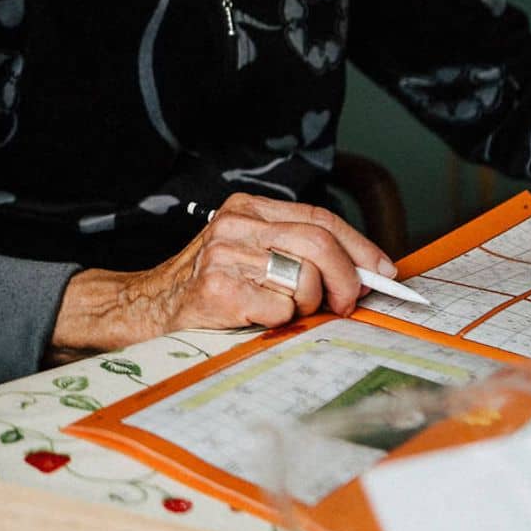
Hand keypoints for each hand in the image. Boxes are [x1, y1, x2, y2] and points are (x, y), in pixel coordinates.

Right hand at [53, 193, 397, 351]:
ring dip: (307, 306)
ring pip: (304, 279)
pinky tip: (255, 319)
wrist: (145, 310)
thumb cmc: (208, 287)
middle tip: (348, 304)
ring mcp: (223, 255)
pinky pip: (279, 309)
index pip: (320, 218)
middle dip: (348, 279)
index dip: (360, 246)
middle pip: (318, 243)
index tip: (384, 271)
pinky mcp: (216, 289)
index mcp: (246, 209)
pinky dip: (279, 322)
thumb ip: (298, 252)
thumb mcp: (249, 254)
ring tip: (283, 311)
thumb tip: (367, 272)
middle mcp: (234, 225)